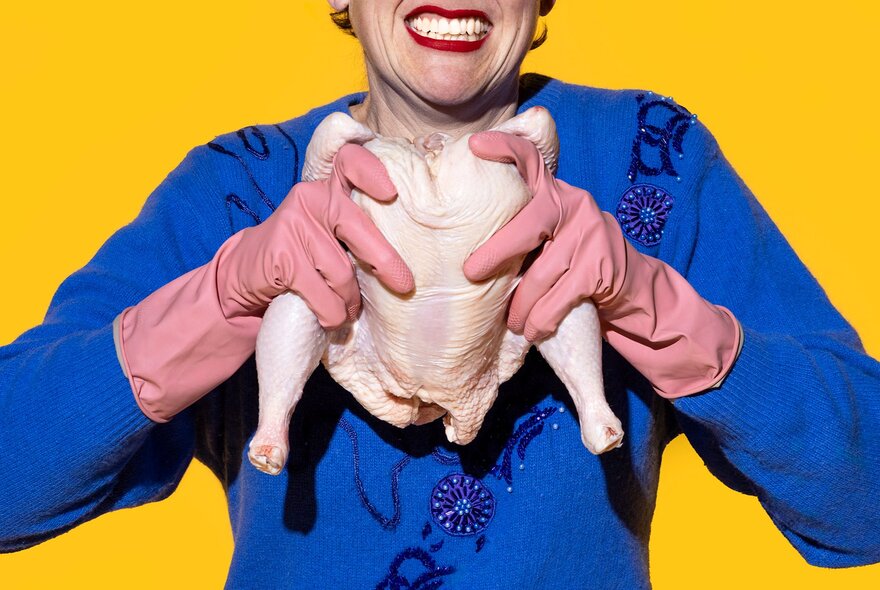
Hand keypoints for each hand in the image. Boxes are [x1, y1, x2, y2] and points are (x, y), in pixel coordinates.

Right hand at [219, 143, 413, 328]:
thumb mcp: (326, 232)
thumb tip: (401, 267)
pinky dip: (332, 313)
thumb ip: (354, 234)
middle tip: (404, 285)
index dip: (372, 172)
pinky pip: (323, 295)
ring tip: (349, 310)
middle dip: (385, 262)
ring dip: (350, 301)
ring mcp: (294, 226)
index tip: (390, 193)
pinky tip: (331, 318)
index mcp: (327, 189)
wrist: (245, 274)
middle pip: (360, 231)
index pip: (350, 163)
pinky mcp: (284, 257)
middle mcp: (311, 199)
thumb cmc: (300, 255)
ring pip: (343, 274)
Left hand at [462, 131, 624, 340]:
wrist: (631, 287)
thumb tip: (466, 254)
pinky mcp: (601, 267)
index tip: (476, 145)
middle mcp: (574, 205)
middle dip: (497, 251)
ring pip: (541, 273)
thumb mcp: (552, 233)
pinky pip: (560, 297)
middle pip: (528, 224)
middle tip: (470, 273)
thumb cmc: (574, 260)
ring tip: (511, 322)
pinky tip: (532, 331)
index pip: (530, 159)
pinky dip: (542, 319)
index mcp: (555, 192)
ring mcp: (590, 234)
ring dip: (520, 305)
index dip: (504, 148)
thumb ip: (524, 228)